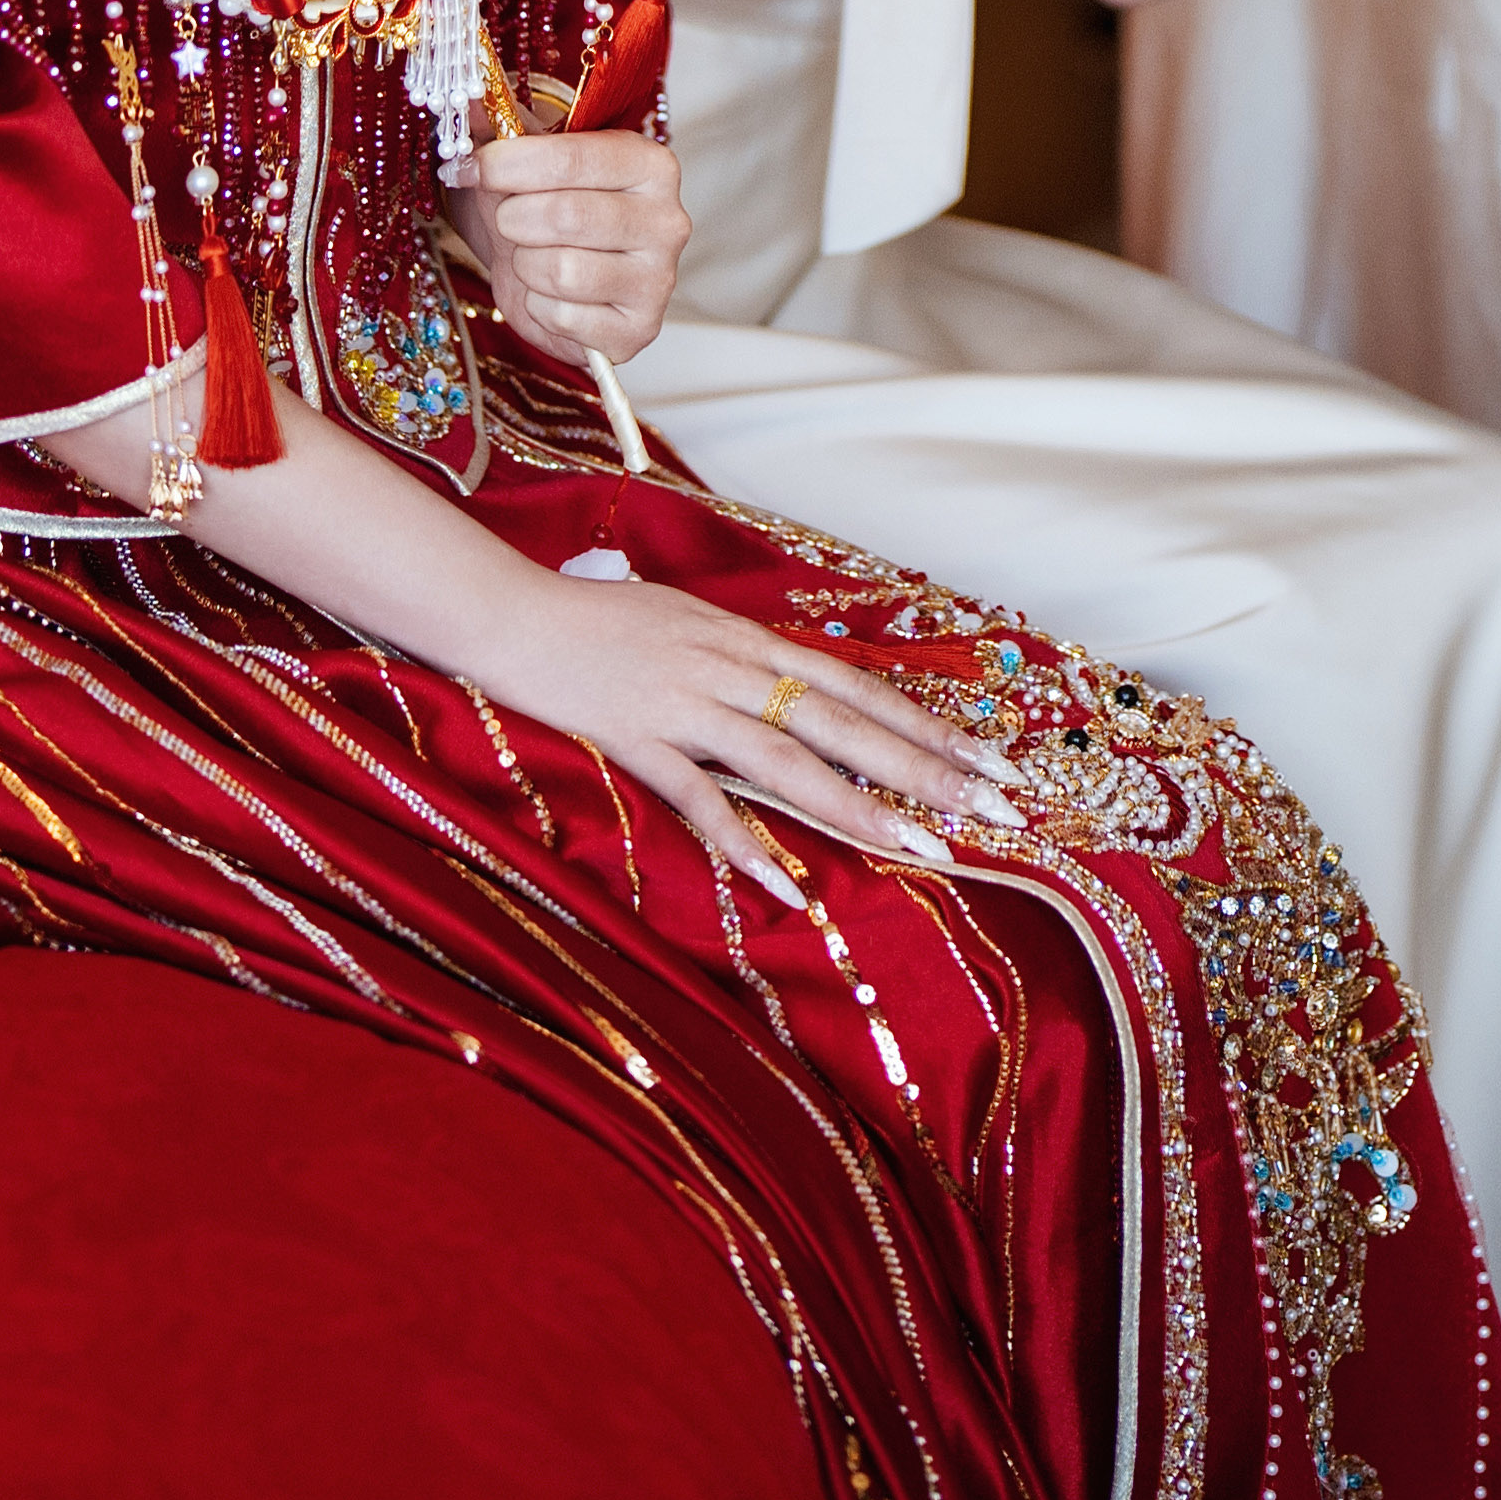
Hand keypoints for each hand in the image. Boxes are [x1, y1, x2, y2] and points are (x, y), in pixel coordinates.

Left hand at [445, 120, 689, 371]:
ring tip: (534, 257)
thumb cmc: (543, 205)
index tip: (470, 166)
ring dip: (526, 266)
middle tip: (509, 219)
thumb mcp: (523, 157)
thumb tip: (467, 90)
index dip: (507, 163)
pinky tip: (550, 294)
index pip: (572, 157)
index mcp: (650, 163)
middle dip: (514, 219)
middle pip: (565, 214)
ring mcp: (660, 279)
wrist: (555, 272)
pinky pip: (565, 317)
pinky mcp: (639, 329)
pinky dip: (540, 307)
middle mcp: (668, 219)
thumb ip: (498, 120)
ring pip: (562, 270)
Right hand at [506, 563, 1027, 900]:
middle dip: (923, 767)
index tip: (989, 757)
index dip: (926, 723)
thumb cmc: (596, 623)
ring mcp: (684, 702)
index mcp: (746, 639)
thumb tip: (797, 692)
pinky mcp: (635, 738)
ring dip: (857, 805)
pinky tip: (785, 886)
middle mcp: (729, 666)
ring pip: (788, 759)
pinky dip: (744, 841)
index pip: (856, 686)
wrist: (508, 613)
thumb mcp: (686, 624)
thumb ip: (742, 660)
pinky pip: (699, 797)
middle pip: (843, 721)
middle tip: (992, 807)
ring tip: (919, 848)